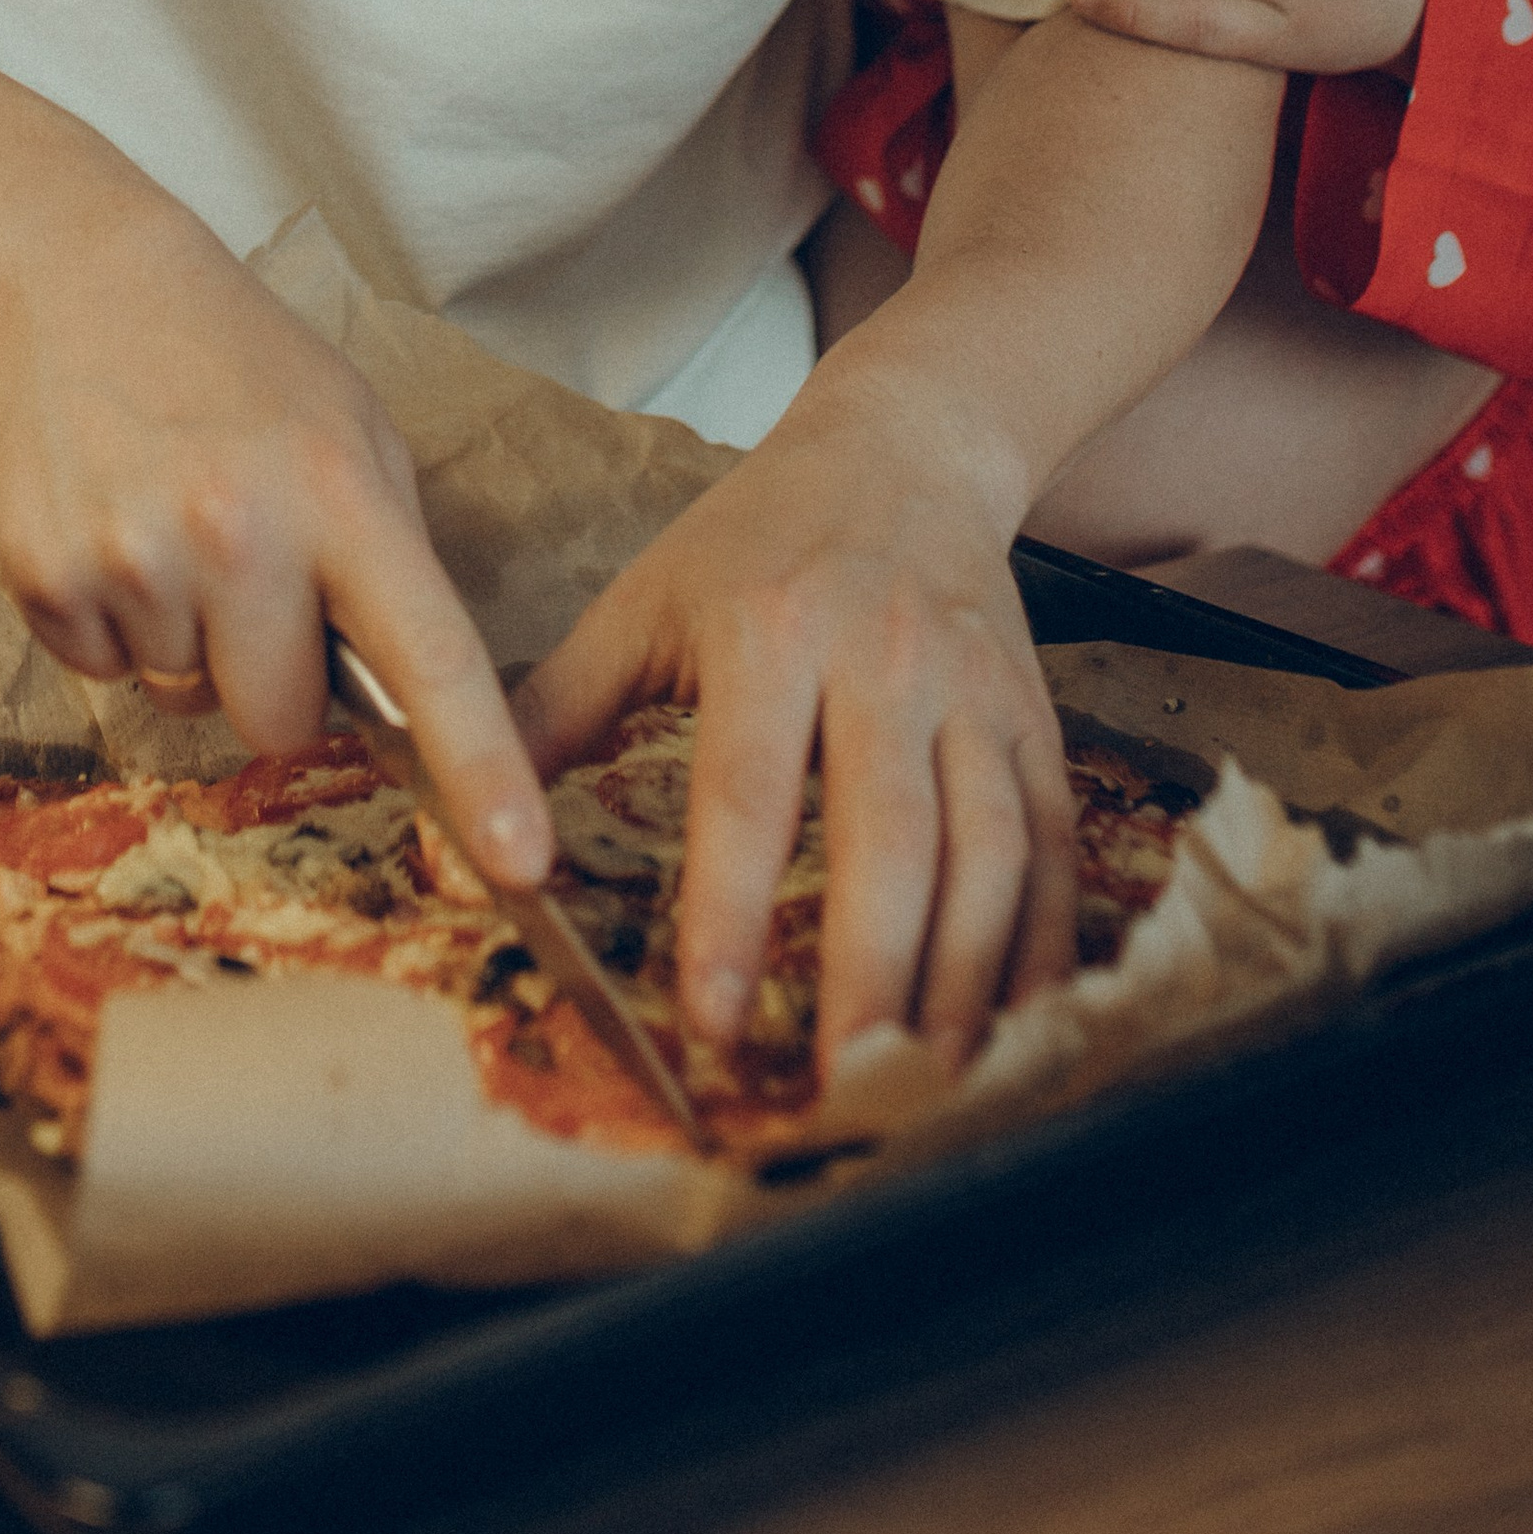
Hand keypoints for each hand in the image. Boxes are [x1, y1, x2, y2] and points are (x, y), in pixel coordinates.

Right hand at [0, 188, 553, 891]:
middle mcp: (239, 531)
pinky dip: (109, 622)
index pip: (431, 657)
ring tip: (168, 521)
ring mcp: (134, 558)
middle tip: (248, 571)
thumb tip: (405, 704)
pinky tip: (109, 524)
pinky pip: (102, 674)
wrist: (74, 278)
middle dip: (271, 677)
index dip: (482, 769)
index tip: (522, 865)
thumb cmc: (233, 361)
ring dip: (183, 639)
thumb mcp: (349, 428)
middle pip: (280, 724)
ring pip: (184, 700)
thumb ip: (387, 559)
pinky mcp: (45, 579)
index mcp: (340, 493)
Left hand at [513, 370, 1074, 1077]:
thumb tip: (478, 827)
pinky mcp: (1034, 714)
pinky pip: (1054, 840)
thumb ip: (558, 711)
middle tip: (841, 1087)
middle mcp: (881, 660)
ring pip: (988, 850)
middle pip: (887, 839)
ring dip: (963, 977)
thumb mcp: (644, 599)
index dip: (732, 913)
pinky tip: (1017, 1018)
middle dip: (868, 974)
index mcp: (767, 631)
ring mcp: (972, 689)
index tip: (714, 1022)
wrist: (906, 446)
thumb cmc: (755, 535)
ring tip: (927, 1079)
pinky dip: (1046, 938)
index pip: (749, 792)